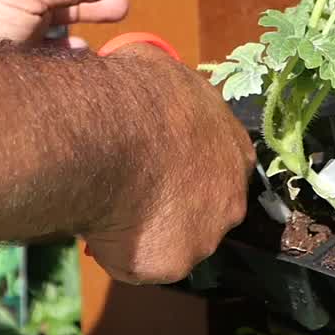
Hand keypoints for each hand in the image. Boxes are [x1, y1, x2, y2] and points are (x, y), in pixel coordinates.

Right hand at [84, 44, 254, 284]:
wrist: (111, 135)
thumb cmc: (135, 94)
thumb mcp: (158, 71)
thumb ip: (167, 92)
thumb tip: (146, 80)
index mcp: (234, 149)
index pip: (216, 167)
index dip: (184, 168)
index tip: (155, 164)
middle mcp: (231, 196)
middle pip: (203, 210)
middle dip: (171, 205)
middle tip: (130, 189)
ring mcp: (205, 235)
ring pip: (172, 241)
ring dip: (144, 229)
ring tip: (108, 206)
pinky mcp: (173, 263)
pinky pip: (140, 264)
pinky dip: (118, 250)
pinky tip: (99, 224)